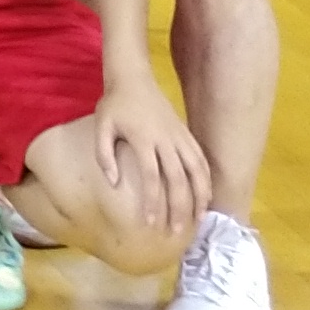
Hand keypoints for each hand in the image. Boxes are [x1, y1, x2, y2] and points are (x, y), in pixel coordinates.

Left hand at [94, 66, 213, 239]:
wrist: (133, 78)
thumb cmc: (114, 105)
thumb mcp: (101, 126)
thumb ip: (104, 155)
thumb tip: (113, 183)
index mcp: (144, 139)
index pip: (151, 177)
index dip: (152, 201)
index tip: (149, 223)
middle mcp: (166, 139)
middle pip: (178, 179)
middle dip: (178, 207)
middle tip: (176, 232)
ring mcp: (179, 136)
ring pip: (196, 170)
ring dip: (200, 196)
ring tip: (199, 219)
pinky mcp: (186, 133)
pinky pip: (201, 159)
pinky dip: (206, 178)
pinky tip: (207, 196)